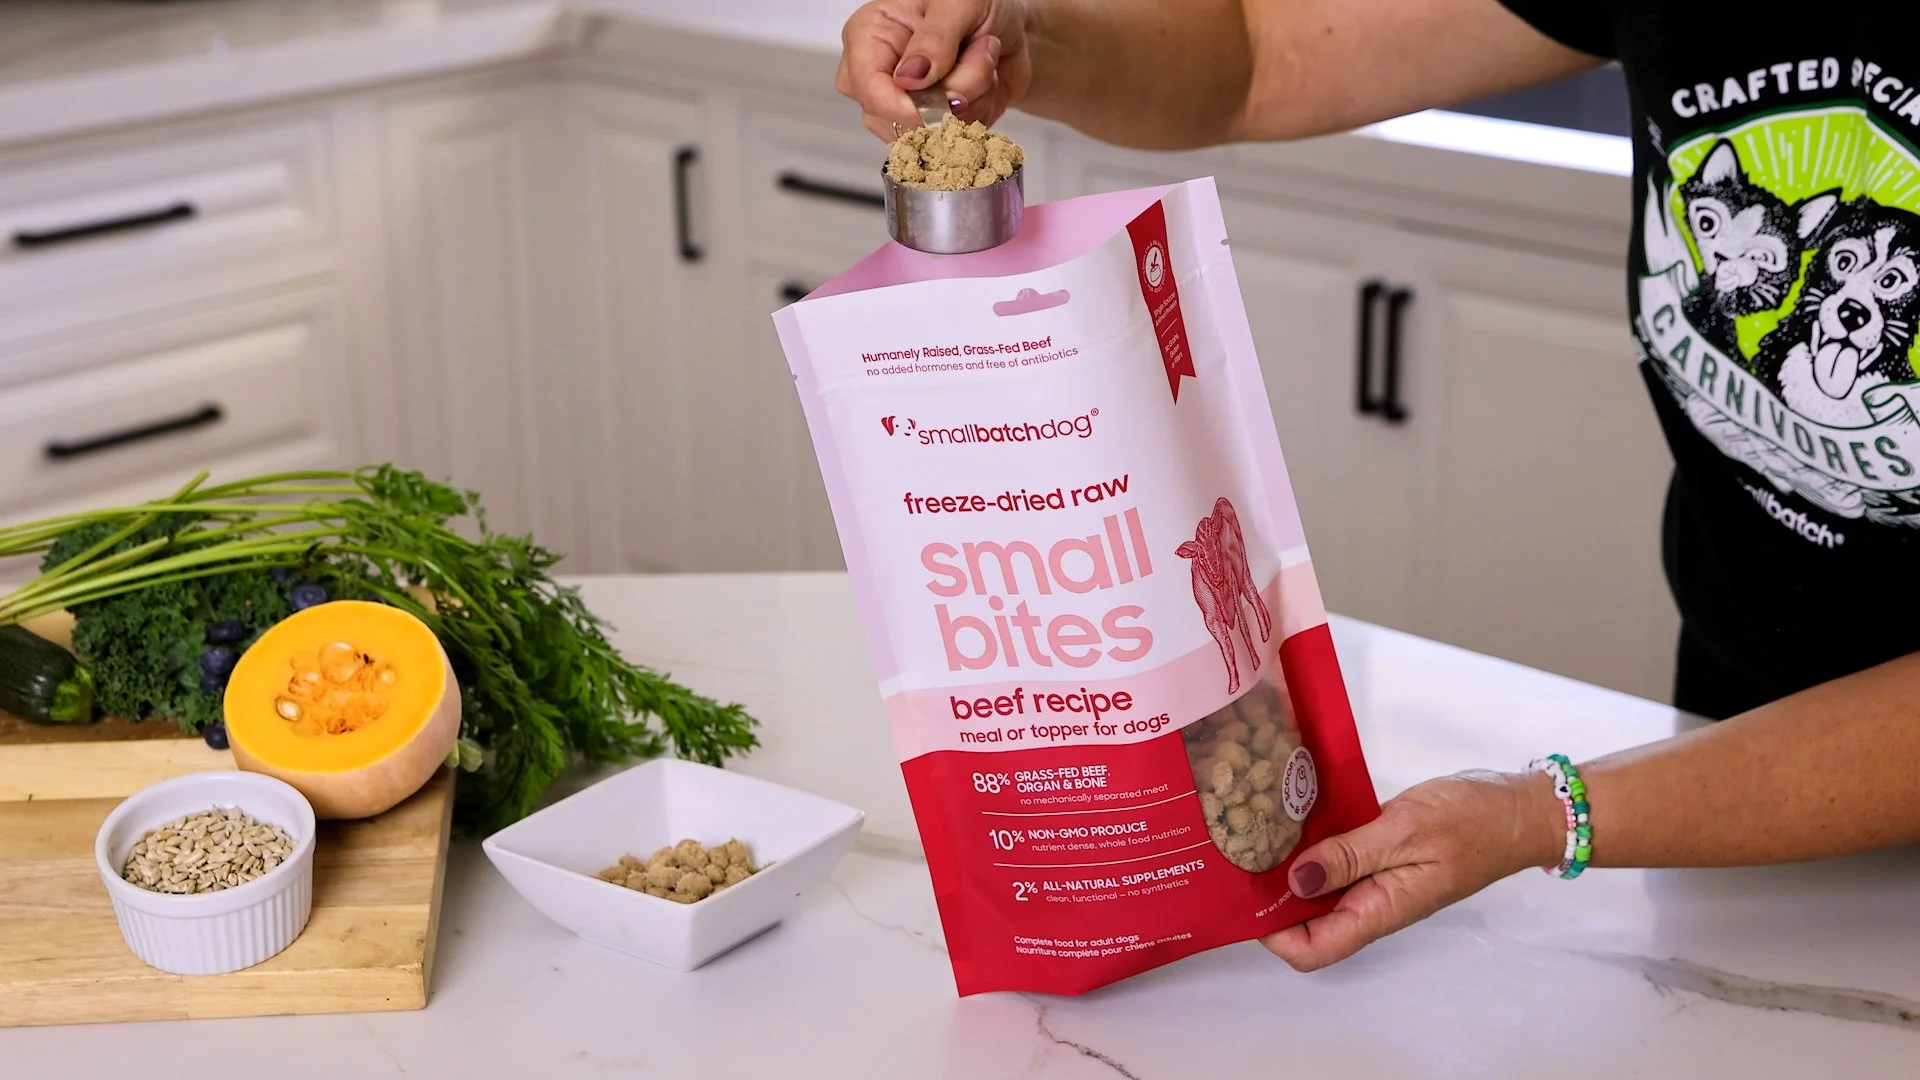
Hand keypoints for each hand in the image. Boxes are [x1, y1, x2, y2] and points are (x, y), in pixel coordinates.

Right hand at [836, 0, 1031, 140]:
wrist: (1013, 23)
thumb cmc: (978, 0)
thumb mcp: (959, 3)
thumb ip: (935, 39)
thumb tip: (909, 79)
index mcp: (870, 35)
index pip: (866, 87)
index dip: (904, 106)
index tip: (947, 101)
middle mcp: (881, 73)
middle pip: (896, 119)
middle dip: (953, 94)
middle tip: (981, 51)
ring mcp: (904, 103)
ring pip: (930, 132)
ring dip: (973, 99)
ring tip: (984, 58)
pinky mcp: (932, 123)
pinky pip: (954, 138)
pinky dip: (981, 112)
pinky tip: (986, 83)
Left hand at [1261, 770, 1563, 971]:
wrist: (1518, 809)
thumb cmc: (1472, 822)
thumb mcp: (1405, 832)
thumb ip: (1350, 855)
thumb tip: (1295, 880)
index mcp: (1379, 910)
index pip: (1314, 949)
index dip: (1274, 935)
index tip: (1246, 897)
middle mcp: (1372, 903)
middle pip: (1308, 922)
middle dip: (1273, 898)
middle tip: (1239, 853)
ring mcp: (1377, 880)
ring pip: (1319, 889)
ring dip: (1289, 868)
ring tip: (1255, 830)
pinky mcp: (1380, 855)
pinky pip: (1337, 860)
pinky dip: (1314, 844)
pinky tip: (1292, 815)